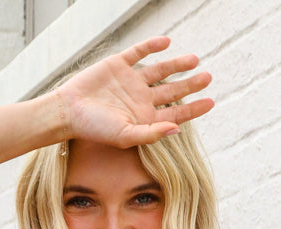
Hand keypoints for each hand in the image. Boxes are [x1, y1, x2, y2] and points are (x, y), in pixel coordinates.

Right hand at [51, 35, 213, 148]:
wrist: (69, 111)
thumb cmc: (95, 129)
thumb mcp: (125, 135)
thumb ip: (152, 133)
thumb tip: (177, 129)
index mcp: (145, 118)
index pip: (176, 113)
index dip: (194, 108)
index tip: (211, 101)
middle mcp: (141, 99)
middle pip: (172, 90)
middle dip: (191, 84)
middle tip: (208, 77)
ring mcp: (131, 81)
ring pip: (160, 70)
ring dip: (177, 64)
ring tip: (194, 60)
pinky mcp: (119, 65)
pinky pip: (139, 52)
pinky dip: (152, 46)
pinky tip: (166, 42)